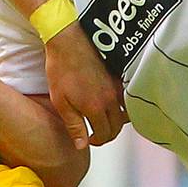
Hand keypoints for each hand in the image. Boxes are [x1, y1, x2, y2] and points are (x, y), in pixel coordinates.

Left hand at [44, 23, 127, 148]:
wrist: (68, 40)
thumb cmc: (61, 69)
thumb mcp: (60, 101)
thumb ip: (74, 125)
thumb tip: (82, 146)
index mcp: (96, 108)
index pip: (105, 134)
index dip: (97, 141)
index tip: (89, 139)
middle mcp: (111, 100)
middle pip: (117, 127)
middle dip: (107, 134)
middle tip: (95, 134)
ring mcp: (117, 87)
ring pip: (125, 113)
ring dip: (117, 121)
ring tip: (104, 121)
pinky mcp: (119, 76)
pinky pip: (126, 98)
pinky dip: (122, 107)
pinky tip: (111, 105)